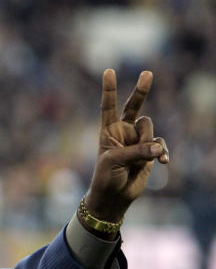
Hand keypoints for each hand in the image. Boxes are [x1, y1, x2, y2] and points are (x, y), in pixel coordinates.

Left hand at [84, 69, 168, 225]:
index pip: (109, 106)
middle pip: (134, 106)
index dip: (110, 89)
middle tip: (148, 73)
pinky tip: (163, 162)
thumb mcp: (115, 162)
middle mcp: (123, 131)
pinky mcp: (149, 151)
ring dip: (148, 143)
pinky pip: (160, 145)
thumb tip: (159, 148)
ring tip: (141, 160)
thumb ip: (137, 151)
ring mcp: (137, 140)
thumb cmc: (106, 177)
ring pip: (150, 129)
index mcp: (108, 130)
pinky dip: (162, 153)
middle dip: (141, 91)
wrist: (114, 197)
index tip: (108, 71)